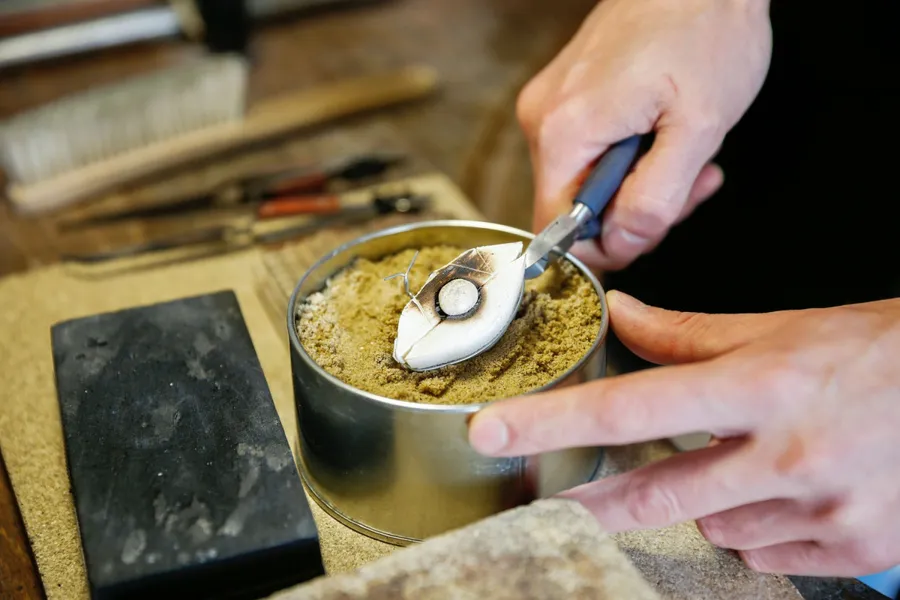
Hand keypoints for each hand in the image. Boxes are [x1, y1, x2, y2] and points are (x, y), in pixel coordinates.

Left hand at [468, 291, 899, 576]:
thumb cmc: (877, 354)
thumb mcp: (782, 329)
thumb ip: (690, 334)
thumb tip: (623, 314)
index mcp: (761, 386)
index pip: (630, 408)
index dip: (551, 423)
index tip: (494, 431)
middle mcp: (786, 454)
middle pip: (653, 494)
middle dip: (598, 499)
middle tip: (568, 491)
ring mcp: (820, 511)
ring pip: (710, 524)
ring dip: (705, 500)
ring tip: (749, 461)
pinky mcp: (851, 548)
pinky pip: (762, 551)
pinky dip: (756, 525)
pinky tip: (789, 491)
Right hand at [518, 0, 771, 269]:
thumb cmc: (704, 29)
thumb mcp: (698, 128)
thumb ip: (657, 199)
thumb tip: (621, 244)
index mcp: (564, 132)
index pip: (558, 230)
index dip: (608, 246)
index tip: (654, 226)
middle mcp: (543, 119)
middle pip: (572, 207)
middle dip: (633, 211)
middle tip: (688, 184)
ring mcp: (550, 104)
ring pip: (584, 181)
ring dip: (637, 183)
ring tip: (686, 150)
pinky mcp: (564, 96)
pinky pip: (587, 151)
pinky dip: (627, 156)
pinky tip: (664, 134)